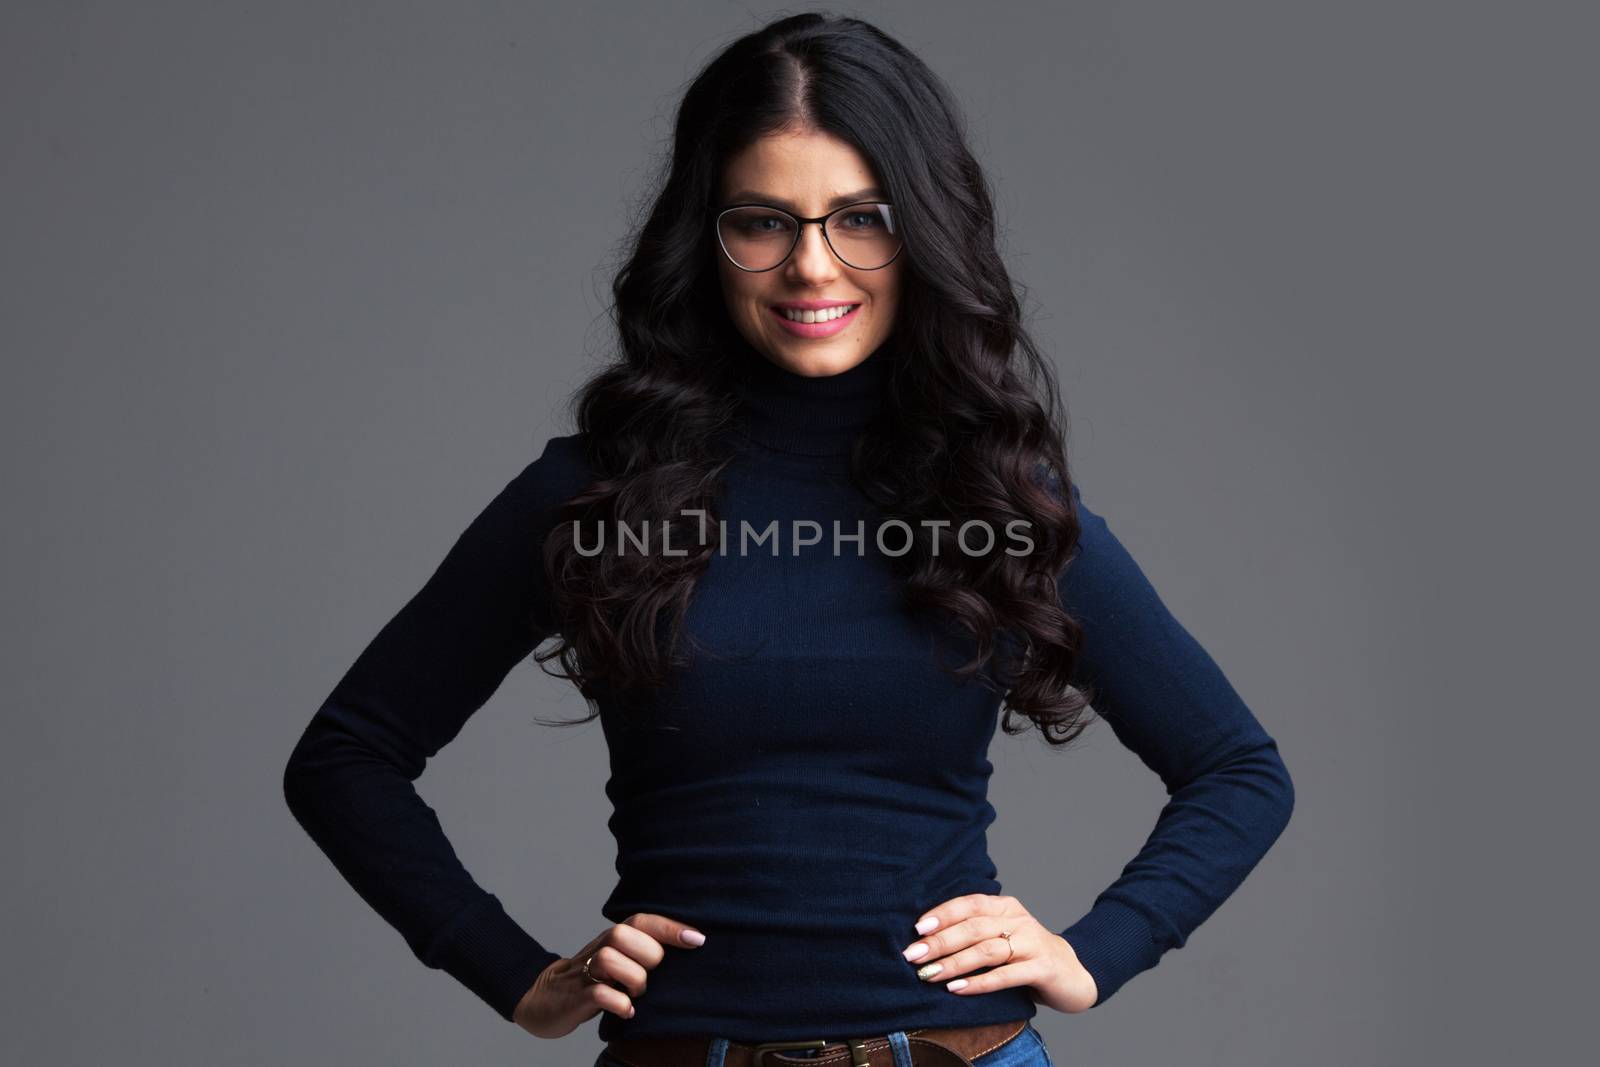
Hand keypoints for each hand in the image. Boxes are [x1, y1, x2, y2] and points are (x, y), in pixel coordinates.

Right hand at [512, 913, 705, 1037]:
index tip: (698, 940)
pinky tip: (628, 1011)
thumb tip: (692, 947)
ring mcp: (585, 973)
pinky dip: (620, 1003)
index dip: (670, 928)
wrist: (545, 998)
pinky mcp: (576, 998)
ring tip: (636, 994)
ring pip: (610, 960)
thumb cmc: (595, 979)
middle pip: (624, 935)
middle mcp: (598, 949)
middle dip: (648, 957)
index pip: (641, 921)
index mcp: (612, 938)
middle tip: (651, 977)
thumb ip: (645, 951)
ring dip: (633, 980)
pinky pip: (600, 994)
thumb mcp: (620, 960)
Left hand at [901, 894, 1097, 1013]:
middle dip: (940, 941)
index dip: (942, 914)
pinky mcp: (1042, 968)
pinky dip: (980, 982)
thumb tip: (925, 939)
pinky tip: (958, 989)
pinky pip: (1006, 975)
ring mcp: (1032, 943)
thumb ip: (974, 932)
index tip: (917, 929)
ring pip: (987, 950)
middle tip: (914, 955)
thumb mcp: (1002, 935)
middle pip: (974, 927)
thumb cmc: (1026, 955)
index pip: (969, 904)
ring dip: (955, 963)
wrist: (1074, 973)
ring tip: (930, 974)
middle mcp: (1018, 920)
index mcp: (1005, 907)